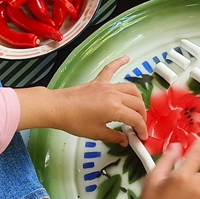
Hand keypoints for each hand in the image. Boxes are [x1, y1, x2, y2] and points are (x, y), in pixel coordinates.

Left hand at [17, 56, 146, 144]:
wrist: (57, 108)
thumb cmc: (74, 121)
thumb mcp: (96, 133)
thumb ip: (114, 136)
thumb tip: (125, 140)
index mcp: (115, 109)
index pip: (136, 119)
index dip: (141, 129)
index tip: (142, 137)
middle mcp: (115, 95)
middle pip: (137, 103)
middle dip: (142, 115)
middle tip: (139, 125)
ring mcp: (107, 86)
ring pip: (130, 88)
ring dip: (137, 98)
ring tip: (137, 107)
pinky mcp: (98, 81)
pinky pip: (111, 69)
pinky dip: (119, 63)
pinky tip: (126, 58)